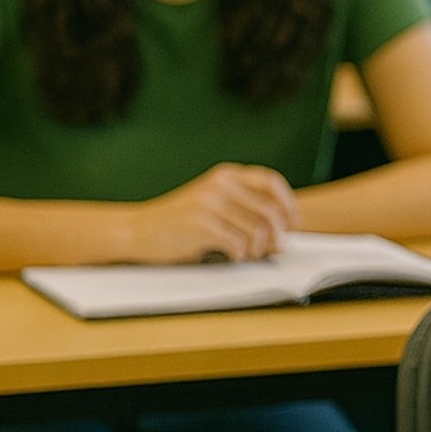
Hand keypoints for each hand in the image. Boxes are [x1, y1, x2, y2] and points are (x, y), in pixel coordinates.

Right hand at [128, 163, 298, 262]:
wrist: (137, 231)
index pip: (270, 182)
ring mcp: (210, 203)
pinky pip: (237, 244)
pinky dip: (239, 255)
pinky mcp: (201, 225)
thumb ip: (243, 211)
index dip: (288, 203)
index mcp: (226, 175)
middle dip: (277, 234)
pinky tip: (230, 256)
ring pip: (256, 230)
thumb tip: (282, 236)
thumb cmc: (178, 223)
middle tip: (275, 248)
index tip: (294, 223)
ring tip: (249, 253)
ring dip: (258, 248)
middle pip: (268, 210)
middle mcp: (220, 185)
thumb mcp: (211, 204)